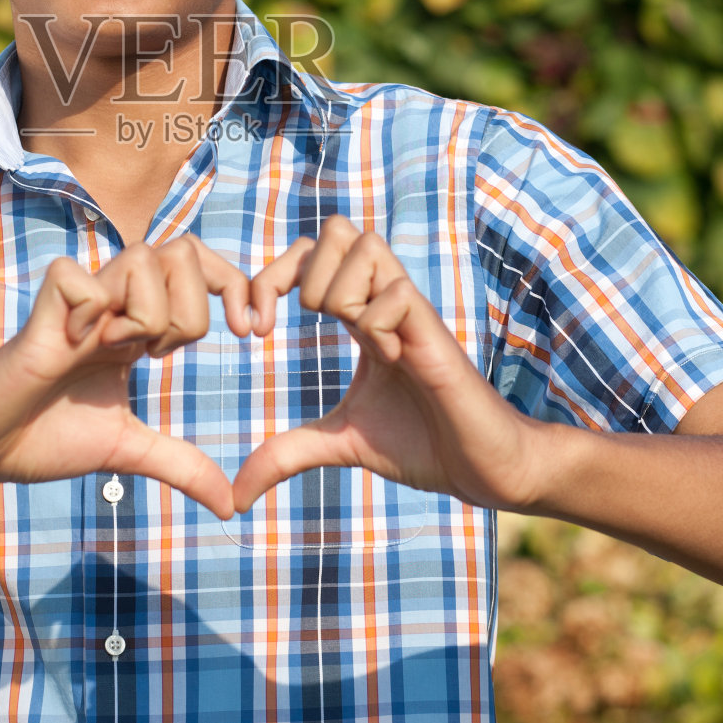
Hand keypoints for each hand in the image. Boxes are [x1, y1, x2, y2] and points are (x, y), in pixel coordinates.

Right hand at [0, 236, 246, 517]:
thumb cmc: (42, 439)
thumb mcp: (126, 450)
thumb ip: (179, 465)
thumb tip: (229, 504)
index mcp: (139, 323)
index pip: (201, 264)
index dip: (236, 285)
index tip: (254, 333)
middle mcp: (114, 303)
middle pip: (183, 250)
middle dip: (193, 308)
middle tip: (162, 357)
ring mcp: (80, 303)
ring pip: (142, 256)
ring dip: (147, 315)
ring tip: (117, 354)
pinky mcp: (43, 312)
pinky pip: (80, 279)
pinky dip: (89, 317)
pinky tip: (70, 352)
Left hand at [232, 215, 552, 514]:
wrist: (484, 469)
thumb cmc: (422, 445)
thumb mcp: (340, 443)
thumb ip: (289, 453)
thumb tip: (238, 493)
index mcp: (360, 316)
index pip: (308, 255)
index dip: (268, 279)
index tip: (251, 332)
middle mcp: (384, 303)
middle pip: (335, 229)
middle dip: (301, 271)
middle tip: (295, 326)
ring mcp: (412, 313)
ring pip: (365, 243)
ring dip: (339, 289)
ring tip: (348, 337)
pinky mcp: (436, 334)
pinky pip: (398, 294)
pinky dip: (378, 324)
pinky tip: (389, 360)